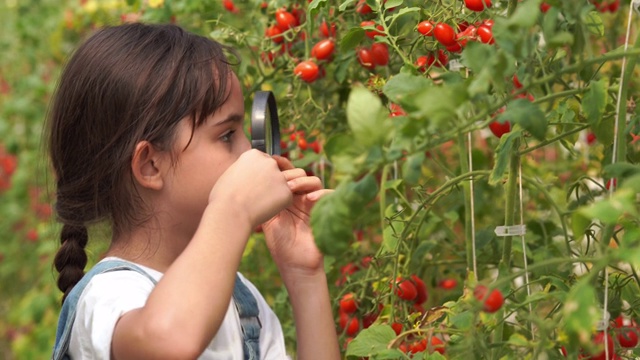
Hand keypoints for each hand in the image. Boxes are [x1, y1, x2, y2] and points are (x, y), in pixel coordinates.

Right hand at [209, 149, 291, 227]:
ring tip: (260, 202)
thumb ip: (243, 169)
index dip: (259, 174)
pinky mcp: (287, 191)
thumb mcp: (230, 173)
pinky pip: (285, 198)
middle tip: (256, 195)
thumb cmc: (223, 197)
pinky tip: (265, 209)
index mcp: (254, 154)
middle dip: (269, 181)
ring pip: (282, 184)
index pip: (263, 160)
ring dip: (275, 192)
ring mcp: (279, 176)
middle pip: (275, 170)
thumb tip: (246, 174)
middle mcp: (269, 162)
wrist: (230, 212)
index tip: (251, 184)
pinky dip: (278, 205)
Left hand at [261, 156, 331, 273]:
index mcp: (285, 196)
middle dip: (292, 174)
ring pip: (314, 182)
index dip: (282, 165)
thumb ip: (261, 201)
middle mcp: (299, 197)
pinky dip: (321, 193)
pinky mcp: (324, 212)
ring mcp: (312, 204)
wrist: (294, 264)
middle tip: (283, 180)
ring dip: (304, 182)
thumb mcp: (267, 218)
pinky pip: (329, 196)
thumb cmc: (279, 243)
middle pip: (300, 174)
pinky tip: (309, 199)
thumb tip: (244, 182)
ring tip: (293, 189)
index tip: (273, 161)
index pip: (287, 174)